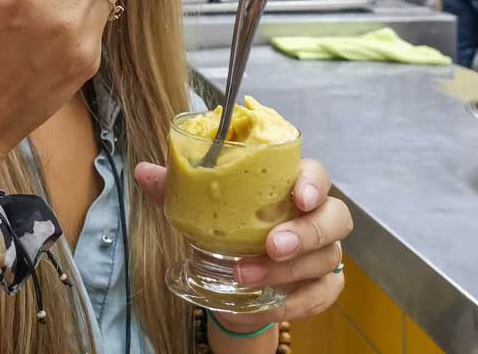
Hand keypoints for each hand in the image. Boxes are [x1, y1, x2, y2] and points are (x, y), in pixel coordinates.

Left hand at [135, 158, 352, 330]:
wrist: (232, 277)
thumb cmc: (227, 228)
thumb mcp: (199, 207)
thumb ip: (177, 188)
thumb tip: (143, 172)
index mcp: (290, 186)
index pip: (317, 174)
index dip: (313, 183)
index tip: (298, 197)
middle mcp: (317, 216)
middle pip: (334, 218)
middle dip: (305, 232)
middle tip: (272, 244)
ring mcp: (324, 252)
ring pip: (325, 259)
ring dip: (286, 270)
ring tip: (245, 274)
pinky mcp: (325, 285)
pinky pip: (323, 294)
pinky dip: (297, 302)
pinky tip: (270, 305)